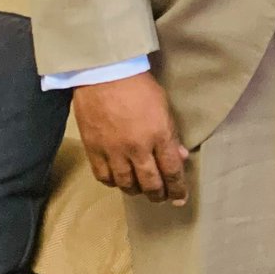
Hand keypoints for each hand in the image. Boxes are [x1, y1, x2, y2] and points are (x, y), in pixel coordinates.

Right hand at [73, 71, 189, 205]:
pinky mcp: (94, 150)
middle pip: (150, 184)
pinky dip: (113, 183)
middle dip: (159, 194)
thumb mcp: (163, 106)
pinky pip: (104, 177)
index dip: (178, 188)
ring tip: (141, 189)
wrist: (105, 74)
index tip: (181, 198)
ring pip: (126, 185)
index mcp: (159, 135)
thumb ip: (171, 134)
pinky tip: (119, 180)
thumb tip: (179, 157)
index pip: (172, 171)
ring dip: (137, 190)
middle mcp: (137, 148)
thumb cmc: (139, 86)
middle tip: (162, 197)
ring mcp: (114, 151)